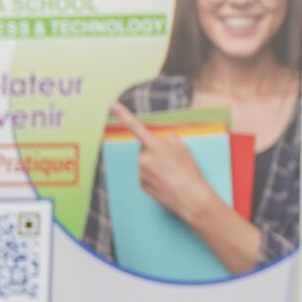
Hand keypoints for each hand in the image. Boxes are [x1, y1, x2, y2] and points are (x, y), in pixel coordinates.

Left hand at [113, 103, 218, 223]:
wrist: (189, 197)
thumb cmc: (188, 171)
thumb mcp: (183, 147)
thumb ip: (168, 139)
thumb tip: (158, 142)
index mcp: (153, 146)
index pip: (135, 126)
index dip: (122, 113)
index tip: (111, 104)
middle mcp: (143, 158)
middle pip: (145, 148)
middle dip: (155, 150)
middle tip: (173, 160)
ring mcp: (141, 172)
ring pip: (146, 162)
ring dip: (156, 164)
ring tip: (172, 173)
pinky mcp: (141, 184)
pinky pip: (146, 175)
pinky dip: (155, 176)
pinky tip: (167, 181)